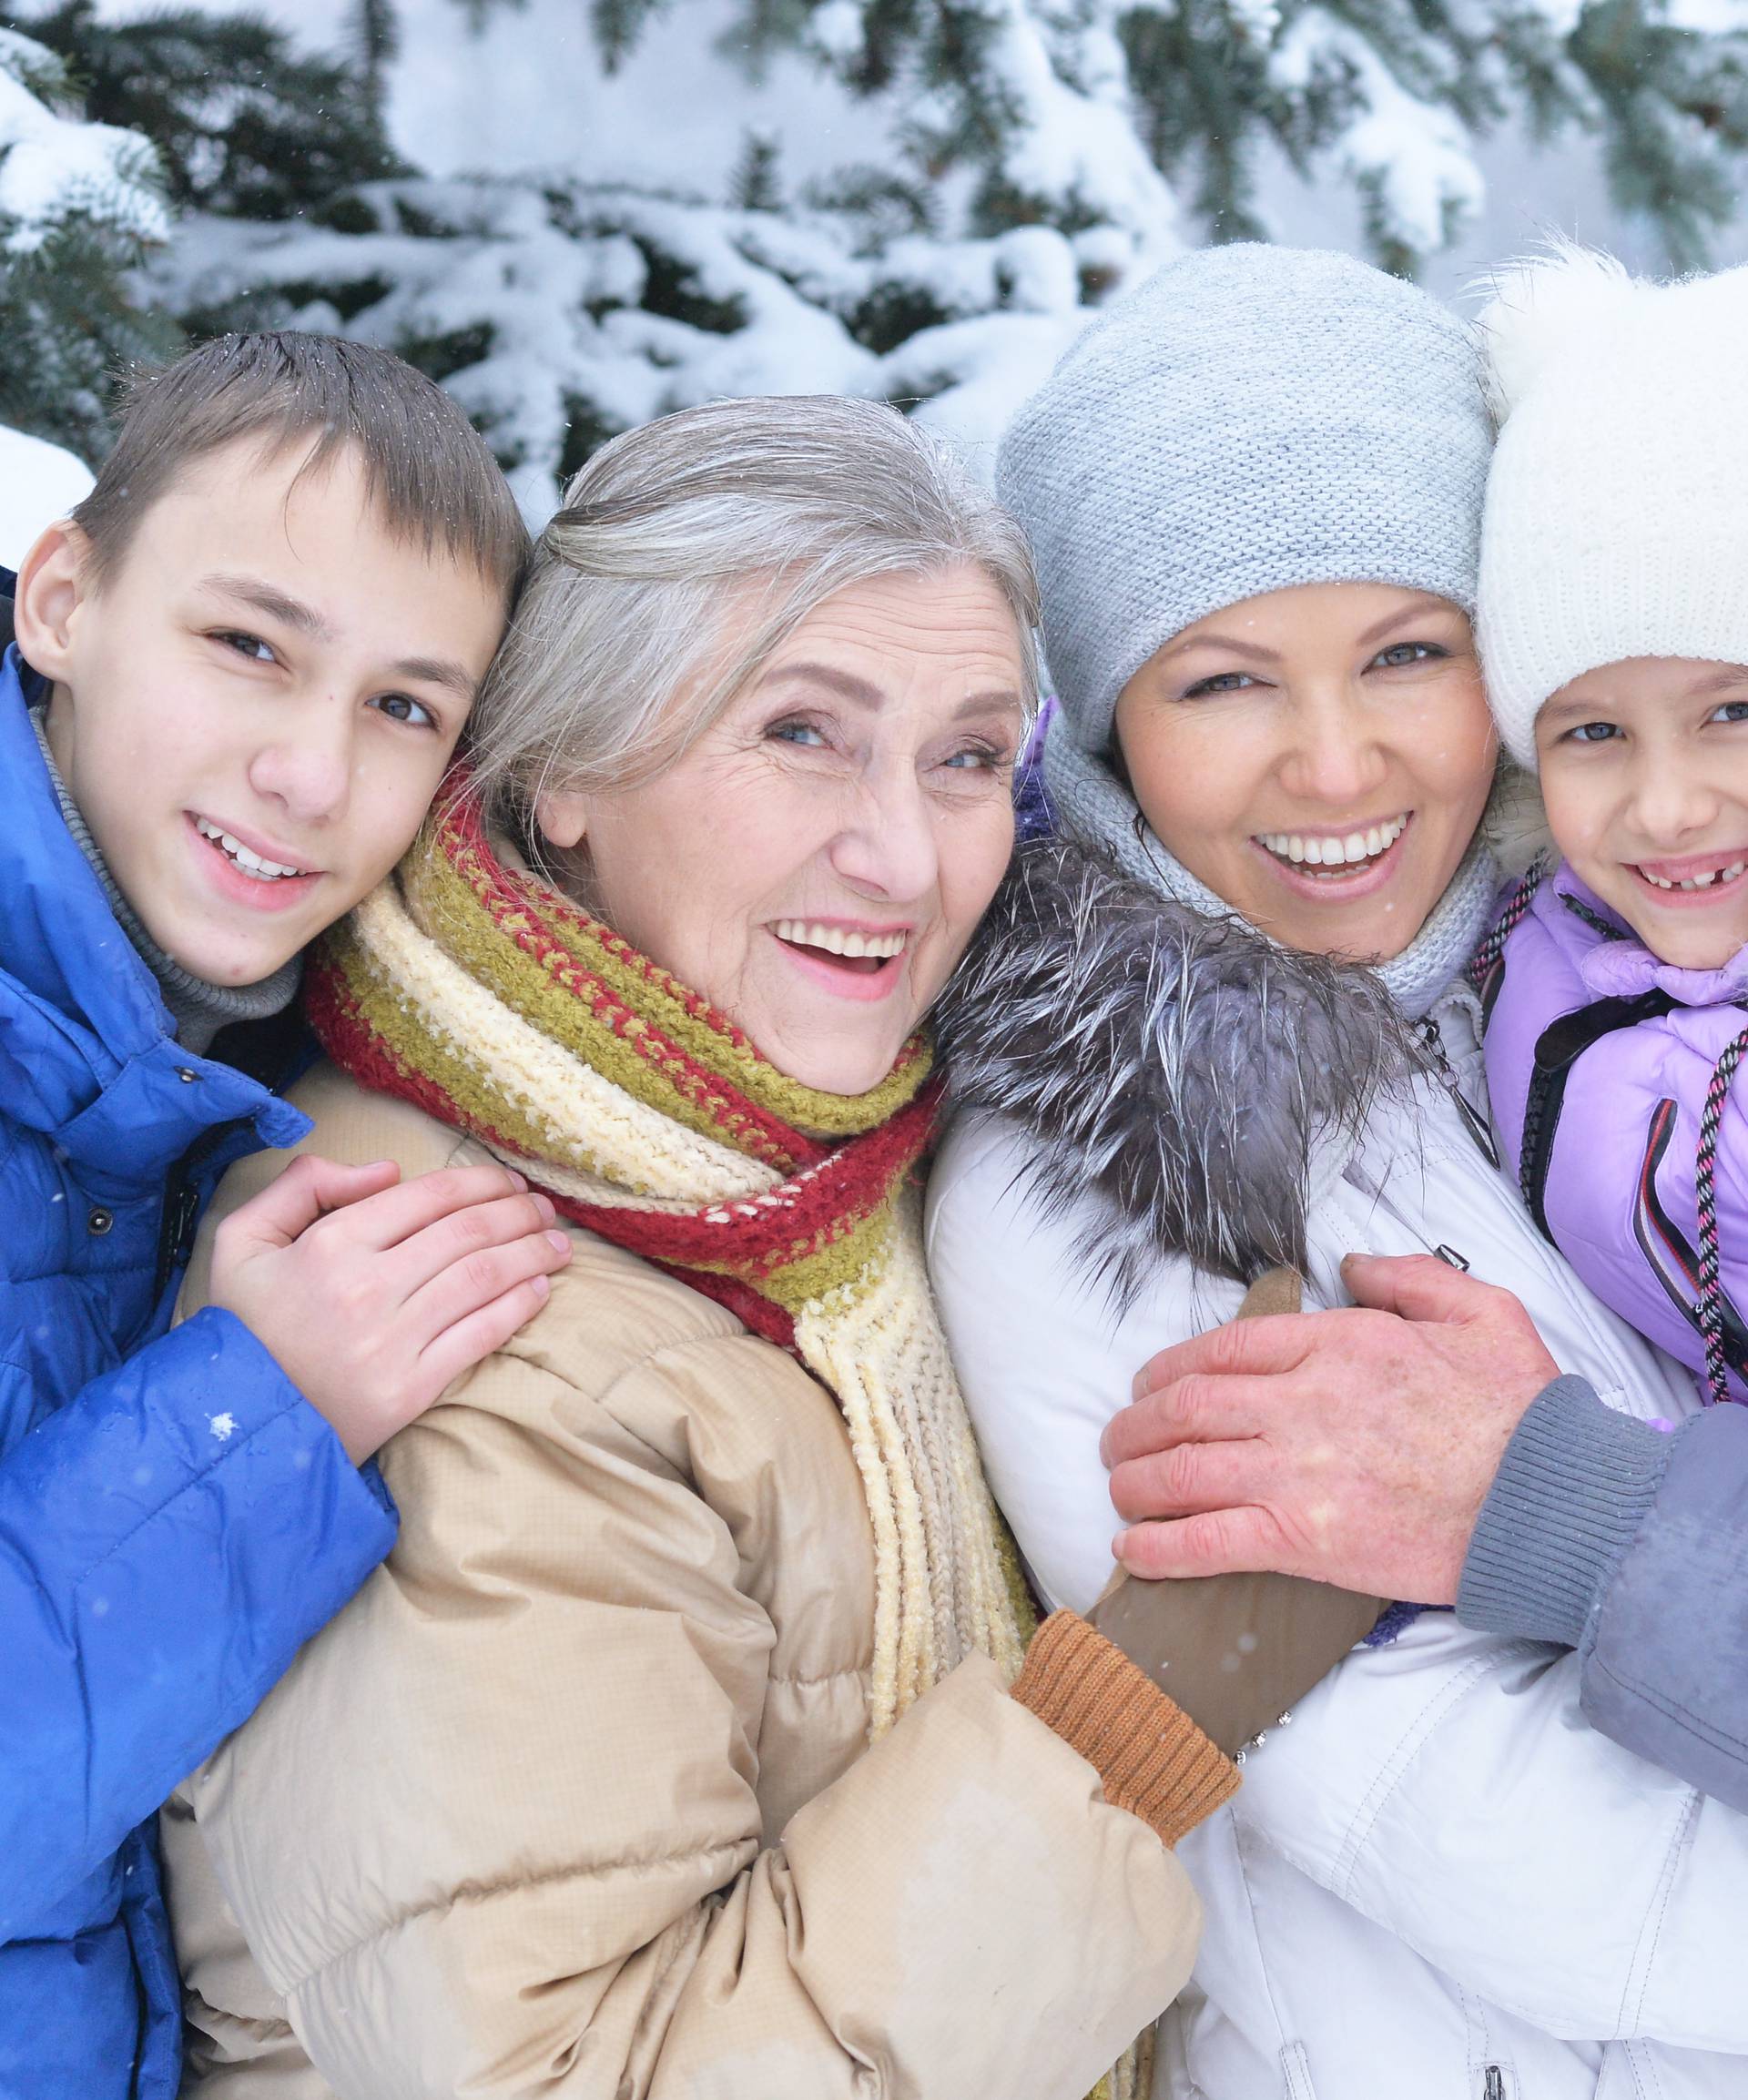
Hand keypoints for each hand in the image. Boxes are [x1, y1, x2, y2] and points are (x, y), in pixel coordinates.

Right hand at [210, 1157, 572, 1462]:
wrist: (233, 1425)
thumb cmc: (242, 1328)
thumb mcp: (242, 1241)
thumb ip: (302, 1187)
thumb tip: (386, 1171)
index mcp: (331, 1245)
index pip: (428, 1198)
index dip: (479, 1183)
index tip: (508, 1183)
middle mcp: (367, 1287)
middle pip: (466, 1234)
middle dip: (516, 1214)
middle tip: (544, 1209)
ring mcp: (392, 1341)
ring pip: (482, 1279)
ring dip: (530, 1254)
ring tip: (558, 1243)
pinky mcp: (410, 1389)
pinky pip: (479, 1336)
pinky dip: (517, 1307)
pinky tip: (540, 1289)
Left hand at [1102, 1254, 1559, 1603]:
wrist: (1549, 1503)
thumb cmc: (1522, 1412)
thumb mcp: (1480, 1310)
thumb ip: (1408, 1277)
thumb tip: (1351, 1265)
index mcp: (1339, 1345)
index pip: (1225, 1348)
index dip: (1170, 1368)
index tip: (1150, 1384)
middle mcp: (1302, 1403)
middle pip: (1186, 1406)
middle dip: (1136, 1422)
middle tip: (1117, 1438)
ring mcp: (1296, 1473)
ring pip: (1181, 1471)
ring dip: (1133, 1480)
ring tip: (1119, 1487)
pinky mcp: (1303, 1541)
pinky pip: (1206, 1542)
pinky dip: (1158, 1548)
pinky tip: (1131, 1550)